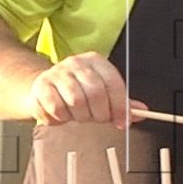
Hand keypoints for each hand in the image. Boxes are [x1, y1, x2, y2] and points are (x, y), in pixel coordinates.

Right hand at [28, 52, 146, 126]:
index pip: (113, 82)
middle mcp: (76, 63)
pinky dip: (62, 118)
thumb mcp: (102, 94)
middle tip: (97, 118)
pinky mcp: (41, 86)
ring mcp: (57, 73)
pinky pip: (57, 108)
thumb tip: (142, 112)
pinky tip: (63, 114)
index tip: (122, 122)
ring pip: (76, 101)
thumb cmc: (77, 91)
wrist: (44, 87)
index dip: (120, 105)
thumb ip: (122, 104)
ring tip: (79, 115)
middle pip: (95, 92)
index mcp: (95, 61)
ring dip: (80, 116)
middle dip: (99, 113)